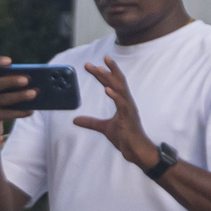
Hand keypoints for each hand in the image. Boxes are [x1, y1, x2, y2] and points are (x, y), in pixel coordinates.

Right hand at [0, 55, 38, 146]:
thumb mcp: (1, 92)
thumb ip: (10, 84)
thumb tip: (32, 81)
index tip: (9, 61)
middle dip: (12, 81)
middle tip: (27, 80)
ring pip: (2, 99)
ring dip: (19, 96)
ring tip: (34, 93)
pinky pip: (5, 114)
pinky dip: (19, 112)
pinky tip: (30, 111)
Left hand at [71, 57, 160, 171]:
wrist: (135, 150)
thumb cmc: (124, 137)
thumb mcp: (103, 128)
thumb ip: (90, 122)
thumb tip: (74, 120)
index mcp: (122, 101)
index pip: (111, 83)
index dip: (102, 73)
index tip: (92, 65)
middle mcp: (126, 101)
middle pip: (116, 81)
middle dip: (106, 70)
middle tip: (94, 61)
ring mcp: (129, 108)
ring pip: (120, 88)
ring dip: (110, 78)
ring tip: (100, 69)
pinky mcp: (129, 117)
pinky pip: (122, 103)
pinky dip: (115, 95)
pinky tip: (107, 89)